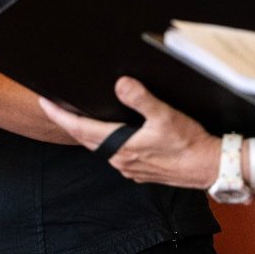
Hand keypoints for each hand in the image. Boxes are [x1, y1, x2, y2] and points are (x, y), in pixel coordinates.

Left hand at [37, 78, 221, 187]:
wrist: (209, 167)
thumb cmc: (189, 144)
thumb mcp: (165, 115)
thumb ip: (141, 98)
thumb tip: (121, 83)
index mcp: (121, 147)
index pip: (81, 129)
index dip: (60, 116)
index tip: (45, 104)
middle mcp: (121, 160)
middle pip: (86, 140)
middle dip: (69, 123)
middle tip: (54, 107)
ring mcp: (130, 168)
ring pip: (100, 148)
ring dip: (87, 133)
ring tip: (78, 117)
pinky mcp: (141, 170)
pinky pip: (115, 154)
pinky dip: (106, 142)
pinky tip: (111, 134)